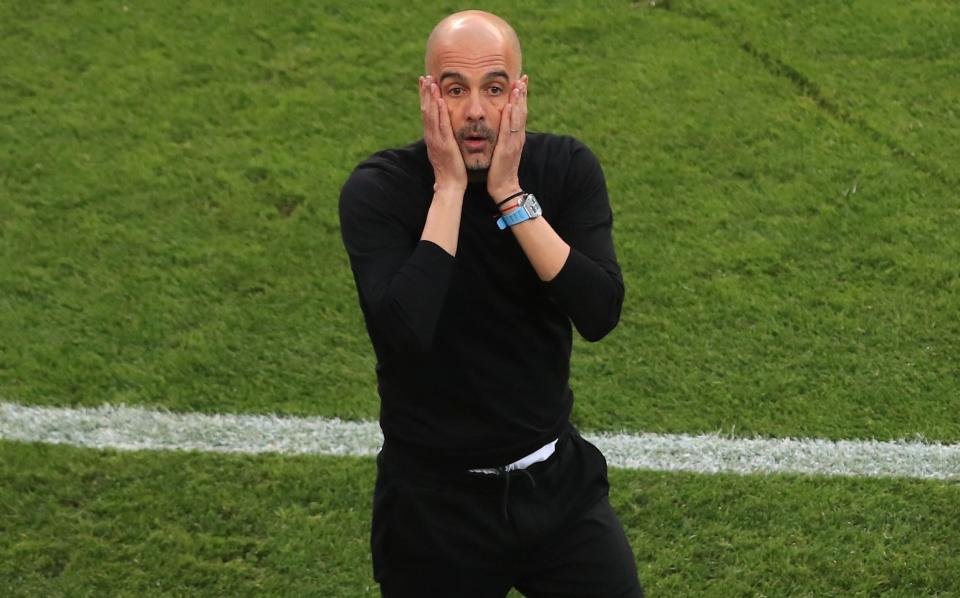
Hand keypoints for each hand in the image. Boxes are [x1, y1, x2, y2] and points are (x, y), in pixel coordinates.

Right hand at [420, 75, 466, 192]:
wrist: (450, 186)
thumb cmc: (451, 170)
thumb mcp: (445, 151)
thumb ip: (443, 140)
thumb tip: (443, 133)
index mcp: (432, 137)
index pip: (427, 113)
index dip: (425, 97)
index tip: (425, 83)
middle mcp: (431, 136)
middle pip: (426, 110)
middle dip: (425, 93)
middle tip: (424, 76)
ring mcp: (436, 140)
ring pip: (431, 115)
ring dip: (430, 98)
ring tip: (430, 82)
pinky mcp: (444, 145)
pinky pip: (441, 126)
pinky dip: (440, 112)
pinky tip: (441, 101)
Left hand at [487, 77, 527, 201]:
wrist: (505, 187)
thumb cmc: (501, 170)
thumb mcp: (504, 149)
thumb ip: (505, 137)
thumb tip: (503, 125)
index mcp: (516, 137)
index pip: (520, 113)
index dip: (522, 97)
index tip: (521, 82)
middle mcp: (517, 137)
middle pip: (522, 111)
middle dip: (522, 94)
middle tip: (522, 78)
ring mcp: (514, 143)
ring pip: (517, 118)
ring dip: (518, 101)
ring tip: (518, 86)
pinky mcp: (507, 149)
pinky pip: (508, 130)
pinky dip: (509, 117)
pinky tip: (508, 106)